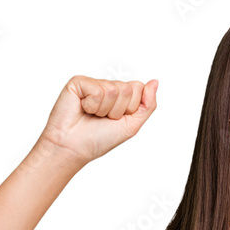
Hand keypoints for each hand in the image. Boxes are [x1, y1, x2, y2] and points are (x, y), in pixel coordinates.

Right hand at [39, 75, 157, 165]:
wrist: (74, 148)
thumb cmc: (99, 139)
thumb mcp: (132, 125)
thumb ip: (147, 104)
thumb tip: (155, 81)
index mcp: (121, 96)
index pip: (139, 88)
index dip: (131, 108)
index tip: (116, 119)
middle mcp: (108, 87)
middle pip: (128, 88)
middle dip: (118, 110)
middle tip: (103, 118)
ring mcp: (93, 83)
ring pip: (114, 89)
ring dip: (105, 110)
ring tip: (92, 115)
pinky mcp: (78, 82)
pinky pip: (98, 90)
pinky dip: (92, 106)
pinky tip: (83, 109)